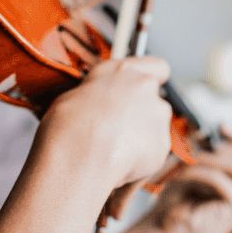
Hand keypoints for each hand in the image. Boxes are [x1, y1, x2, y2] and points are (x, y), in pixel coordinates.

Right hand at [36, 56, 172, 189]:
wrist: (78, 151)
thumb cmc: (68, 124)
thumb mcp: (76, 97)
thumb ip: (101, 97)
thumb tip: (100, 109)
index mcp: (122, 70)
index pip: (156, 66)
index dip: (152, 81)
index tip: (143, 92)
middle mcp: (144, 86)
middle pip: (154, 102)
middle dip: (142, 118)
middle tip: (118, 134)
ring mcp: (157, 114)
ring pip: (155, 130)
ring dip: (141, 140)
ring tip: (113, 153)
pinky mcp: (162, 143)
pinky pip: (154, 155)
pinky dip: (141, 162)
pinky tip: (119, 166)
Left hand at [139, 126, 231, 232]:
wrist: (165, 228)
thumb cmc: (180, 198)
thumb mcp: (202, 168)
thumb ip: (217, 152)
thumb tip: (222, 126)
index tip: (221, 128)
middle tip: (203, 152)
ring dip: (206, 159)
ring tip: (184, 166)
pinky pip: (222, 178)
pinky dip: (199, 172)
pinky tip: (182, 177)